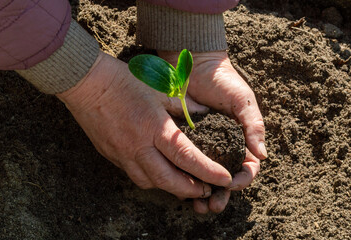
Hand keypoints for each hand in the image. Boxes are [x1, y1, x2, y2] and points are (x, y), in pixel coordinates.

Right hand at [56, 51, 233, 203]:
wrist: (87, 84)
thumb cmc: (124, 81)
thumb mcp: (159, 88)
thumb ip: (183, 104)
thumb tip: (202, 111)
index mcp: (155, 127)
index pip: (186, 157)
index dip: (208, 172)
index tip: (224, 179)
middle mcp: (139, 146)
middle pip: (168, 180)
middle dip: (191, 189)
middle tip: (206, 190)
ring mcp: (123, 154)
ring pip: (150, 182)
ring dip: (170, 187)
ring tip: (185, 184)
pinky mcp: (112, 156)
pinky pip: (134, 175)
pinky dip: (151, 179)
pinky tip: (159, 172)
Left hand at [158, 50, 265, 212]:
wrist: (196, 65)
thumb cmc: (224, 81)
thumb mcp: (243, 101)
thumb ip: (253, 126)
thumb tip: (262, 156)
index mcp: (240, 138)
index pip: (246, 167)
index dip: (242, 179)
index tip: (233, 184)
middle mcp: (222, 144)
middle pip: (224, 177)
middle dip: (221, 194)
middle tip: (212, 206)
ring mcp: (204, 144)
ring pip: (205, 175)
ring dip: (203, 193)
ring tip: (198, 206)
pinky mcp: (185, 140)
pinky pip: (187, 163)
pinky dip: (186, 178)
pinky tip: (181, 188)